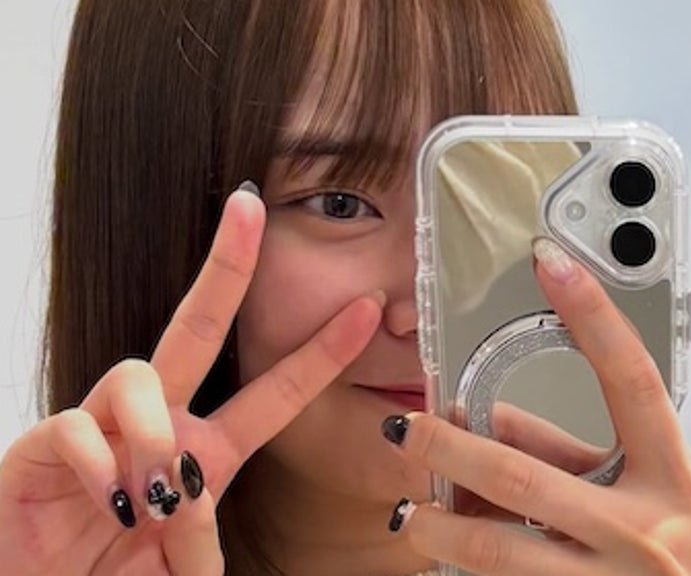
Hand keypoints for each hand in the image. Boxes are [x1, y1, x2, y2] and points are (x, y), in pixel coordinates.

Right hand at [0, 188, 382, 574]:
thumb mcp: (177, 569)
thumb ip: (197, 543)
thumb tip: (191, 495)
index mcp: (206, 453)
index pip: (275, 394)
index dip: (321, 353)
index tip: (367, 310)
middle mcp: (160, 427)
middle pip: (198, 328)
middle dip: (226, 267)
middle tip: (250, 207)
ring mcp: (103, 428)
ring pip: (139, 374)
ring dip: (154, 436)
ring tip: (152, 499)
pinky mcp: (45, 444)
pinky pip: (77, 425)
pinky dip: (99, 464)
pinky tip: (108, 501)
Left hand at [385, 239, 690, 575]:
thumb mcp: (663, 492)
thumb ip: (578, 454)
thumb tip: (498, 422)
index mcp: (673, 479)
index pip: (632, 382)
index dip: (593, 317)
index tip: (552, 265)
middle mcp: (644, 529)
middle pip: (527, 476)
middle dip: (453, 449)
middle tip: (409, 427)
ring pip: (501, 552)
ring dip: (443, 528)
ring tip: (413, 515)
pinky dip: (473, 571)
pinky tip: (450, 560)